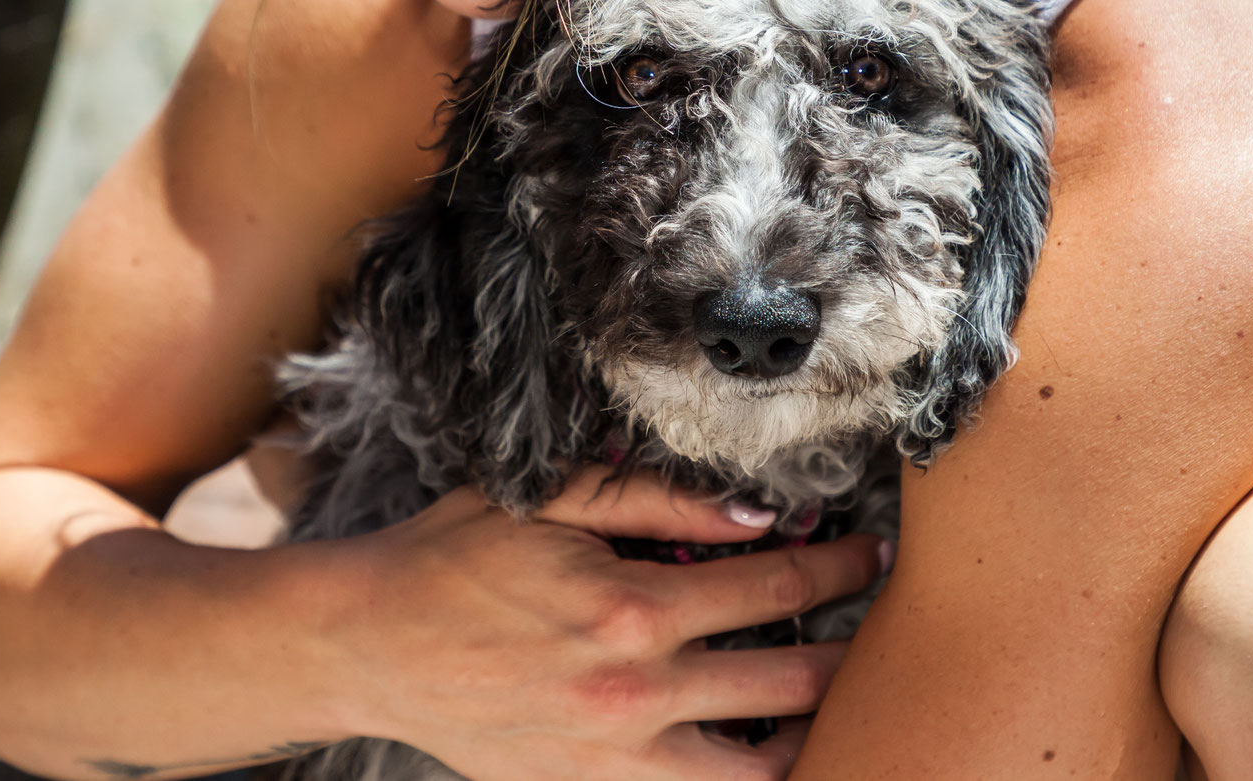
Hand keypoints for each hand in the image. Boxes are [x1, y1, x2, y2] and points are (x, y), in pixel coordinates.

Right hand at [319, 467, 888, 779]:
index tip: (870, 554)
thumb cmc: (456, 556)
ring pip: (758, 768)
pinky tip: (760, 752)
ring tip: (837, 706)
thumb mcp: (552, 498)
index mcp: (634, 606)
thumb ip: (660, 500)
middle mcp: (637, 691)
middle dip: (851, 652)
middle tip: (884, 633)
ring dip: (811, 734)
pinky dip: (740, 777)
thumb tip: (759, 514)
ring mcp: (616, 757)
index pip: (776, 583)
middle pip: (790, 679)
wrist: (368, 643)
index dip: (838, 566)